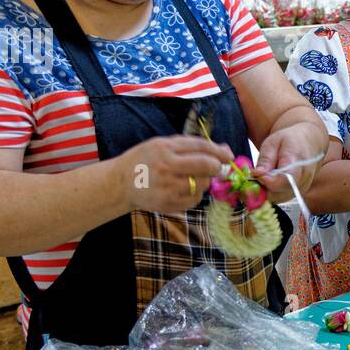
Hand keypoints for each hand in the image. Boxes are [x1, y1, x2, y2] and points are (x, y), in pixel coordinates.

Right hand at [116, 135, 234, 214]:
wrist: (121, 183)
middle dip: (217, 167)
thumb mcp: (162, 145)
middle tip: (218, 168)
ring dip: (204, 181)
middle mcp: (166, 167)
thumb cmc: (145, 160)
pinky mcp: (169, 204)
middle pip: (206, 166)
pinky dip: (195, 194)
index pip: (200, 148)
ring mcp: (167, 188)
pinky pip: (195, 199)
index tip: (228, 155)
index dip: (218, 151)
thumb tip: (223, 149)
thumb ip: (190, 145)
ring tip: (190, 177)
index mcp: (164, 149)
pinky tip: (183, 189)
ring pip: (202, 184)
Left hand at [255, 124, 327, 200]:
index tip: (258, 174)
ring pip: (280, 198)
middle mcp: (303, 177)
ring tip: (264, 178)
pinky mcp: (300, 192)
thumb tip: (257, 174)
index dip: (267, 182)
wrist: (309, 143)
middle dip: (264, 189)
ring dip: (267, 192)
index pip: (283, 181)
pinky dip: (273, 193)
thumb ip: (265, 159)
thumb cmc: (290, 141)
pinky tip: (270, 182)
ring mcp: (303, 186)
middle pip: (280, 193)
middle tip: (257, 177)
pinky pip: (283, 198)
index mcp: (297, 161)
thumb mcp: (273, 143)